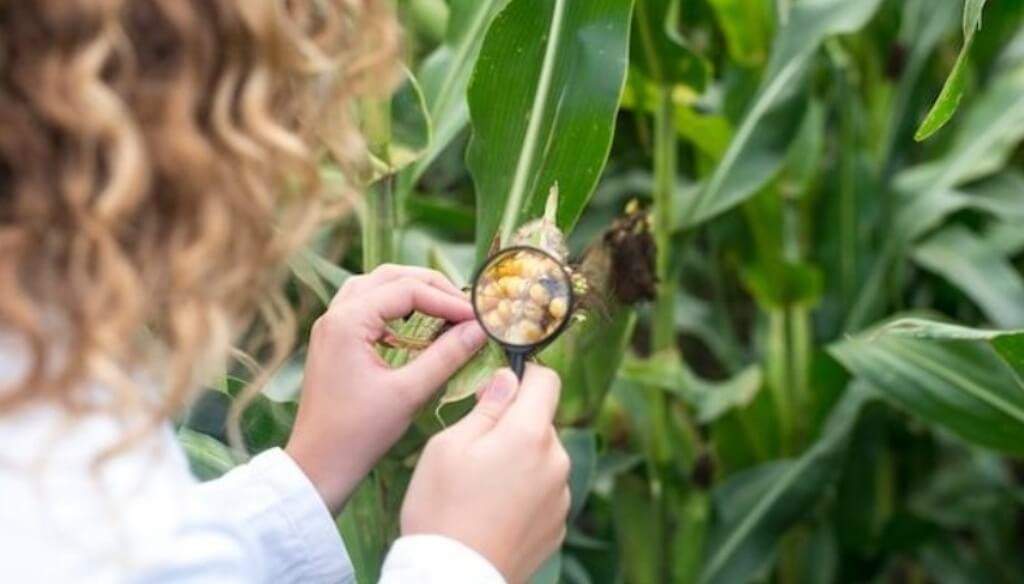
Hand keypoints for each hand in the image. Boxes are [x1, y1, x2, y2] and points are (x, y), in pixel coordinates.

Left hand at [286, 265, 487, 513]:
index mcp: (348, 321)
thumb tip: (479, 329)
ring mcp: (332, 326)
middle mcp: (336, 314)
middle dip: (431, 287)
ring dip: (411, 291)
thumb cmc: (359, 433)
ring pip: (376, 286)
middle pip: (390, 277)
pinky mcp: (334, 340)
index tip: (477, 317)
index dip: (447, 300)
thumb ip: (446, 356)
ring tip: (443, 309)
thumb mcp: (409, 393)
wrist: (318, 465)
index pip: (408, 290)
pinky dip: (394, 307)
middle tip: (464, 307)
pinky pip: (366, 306)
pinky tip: (415, 327)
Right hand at [400, 365, 570, 583]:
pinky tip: (495, 509)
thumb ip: (486, 407)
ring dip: (521, 459)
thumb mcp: (448, 446)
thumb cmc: (442, 509)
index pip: (548, 381)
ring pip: (544, 457)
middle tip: (476, 448)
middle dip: (515, 425)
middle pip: (543, 422)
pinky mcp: (558, 524)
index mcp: (530, 434)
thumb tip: (508, 379)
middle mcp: (556, 461)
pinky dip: (525, 491)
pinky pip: (544, 490)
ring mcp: (560, 496)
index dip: (524, 376)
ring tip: (483, 486)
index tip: (500, 388)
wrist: (453, 578)